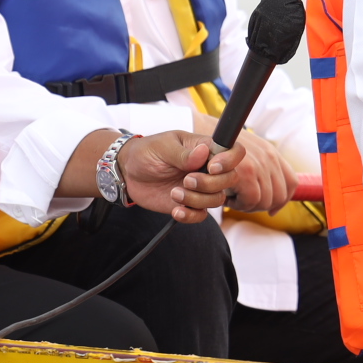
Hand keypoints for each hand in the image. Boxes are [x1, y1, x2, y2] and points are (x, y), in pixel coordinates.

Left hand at [122, 131, 239, 222]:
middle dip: (210, 184)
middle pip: (230, 179)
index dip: (230, 160)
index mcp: (205, 148)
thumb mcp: (162, 147)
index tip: (212, 167)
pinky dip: (190, 215)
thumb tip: (203, 153)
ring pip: (217, 200)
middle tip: (186, 180)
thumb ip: (183, 153)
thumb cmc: (146, 153)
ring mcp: (201, 187)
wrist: (128, 173)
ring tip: (174, 193)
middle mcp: (207, 168)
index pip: (234, 151)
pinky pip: (201, 215)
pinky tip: (175, 210)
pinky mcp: (190, 204)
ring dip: (196, 200)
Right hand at [218, 130, 297, 213]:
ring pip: (265, 201)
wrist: (200, 143)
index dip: (283, 200)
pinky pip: (251, 200)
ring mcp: (258, 163)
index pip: (291, 182)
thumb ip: (263, 175)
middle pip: (280, 196)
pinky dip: (239, 204)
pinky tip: (228, 197)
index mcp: (271, 153)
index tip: (272, 211)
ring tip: (233, 197)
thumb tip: (275, 211)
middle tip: (242, 201)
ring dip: (248, 205)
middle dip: (261, 204)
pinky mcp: (246, 172)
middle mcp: (269, 156)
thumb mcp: (246, 160)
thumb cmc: (220, 155)